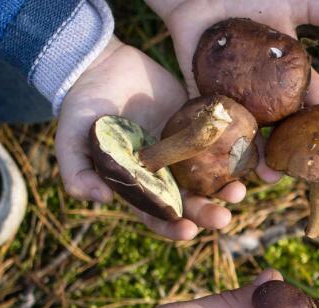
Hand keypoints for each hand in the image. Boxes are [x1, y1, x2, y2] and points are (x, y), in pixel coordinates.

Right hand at [57, 37, 246, 240]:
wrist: (101, 65)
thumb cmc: (81, 106)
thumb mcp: (70, 138)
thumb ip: (76, 171)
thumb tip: (100, 200)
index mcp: (137, 185)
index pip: (156, 215)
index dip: (172, 227)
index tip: (188, 231)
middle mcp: (164, 174)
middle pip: (190, 202)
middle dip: (206, 213)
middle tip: (223, 218)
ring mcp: (183, 151)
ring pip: (210, 178)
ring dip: (225, 190)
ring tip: (239, 192)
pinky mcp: (197, 127)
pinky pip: (221, 145)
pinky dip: (236, 156)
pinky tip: (249, 162)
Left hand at [148, 0, 318, 180]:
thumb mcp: (295, 1)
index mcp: (288, 74)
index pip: (313, 101)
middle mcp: (264, 90)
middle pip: (283, 125)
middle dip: (294, 148)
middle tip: (305, 171)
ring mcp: (235, 93)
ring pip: (250, 129)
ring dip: (258, 154)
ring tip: (267, 175)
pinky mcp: (204, 91)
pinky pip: (213, 118)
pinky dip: (218, 137)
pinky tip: (226, 157)